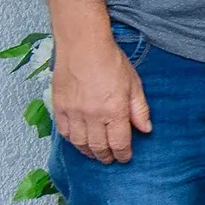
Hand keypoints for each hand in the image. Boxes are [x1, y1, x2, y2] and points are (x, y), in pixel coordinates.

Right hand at [53, 37, 151, 164]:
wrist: (83, 46)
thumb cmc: (111, 61)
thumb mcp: (134, 84)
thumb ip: (139, 109)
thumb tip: (146, 129)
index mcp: (114, 110)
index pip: (119, 143)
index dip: (123, 154)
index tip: (125, 158)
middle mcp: (92, 115)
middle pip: (98, 146)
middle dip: (106, 156)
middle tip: (110, 159)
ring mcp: (73, 112)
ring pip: (80, 142)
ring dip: (88, 151)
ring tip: (95, 153)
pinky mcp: (59, 106)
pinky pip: (64, 131)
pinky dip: (72, 140)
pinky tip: (78, 141)